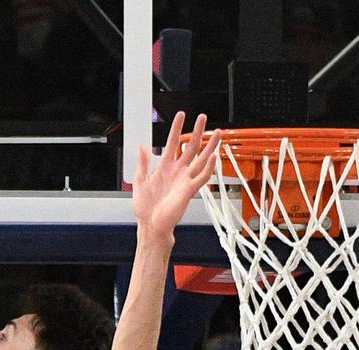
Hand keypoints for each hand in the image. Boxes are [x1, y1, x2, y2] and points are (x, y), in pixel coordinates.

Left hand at [131, 112, 220, 237]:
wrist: (151, 225)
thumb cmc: (145, 208)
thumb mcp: (140, 181)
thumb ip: (143, 163)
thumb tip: (142, 147)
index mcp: (165, 167)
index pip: (173, 143)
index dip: (177, 129)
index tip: (181, 116)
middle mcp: (178, 171)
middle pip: (191, 147)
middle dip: (198, 132)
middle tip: (203, 118)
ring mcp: (185, 179)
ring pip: (201, 159)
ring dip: (210, 146)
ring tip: (217, 133)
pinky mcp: (189, 189)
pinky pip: (202, 176)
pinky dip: (209, 167)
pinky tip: (214, 157)